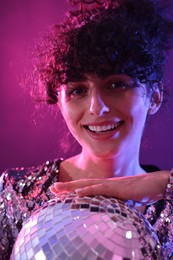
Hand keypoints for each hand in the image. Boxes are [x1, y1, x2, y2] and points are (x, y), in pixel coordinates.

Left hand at [50, 171, 169, 204]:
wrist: (154, 184)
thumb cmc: (140, 192)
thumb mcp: (124, 200)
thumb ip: (114, 203)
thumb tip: (110, 212)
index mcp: (105, 186)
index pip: (86, 187)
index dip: (72, 189)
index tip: (59, 192)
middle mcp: (105, 183)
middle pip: (82, 184)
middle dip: (66, 186)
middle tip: (52, 188)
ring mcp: (110, 185)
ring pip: (87, 185)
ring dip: (71, 188)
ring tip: (57, 190)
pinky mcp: (116, 188)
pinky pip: (99, 190)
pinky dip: (87, 192)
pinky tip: (77, 195)